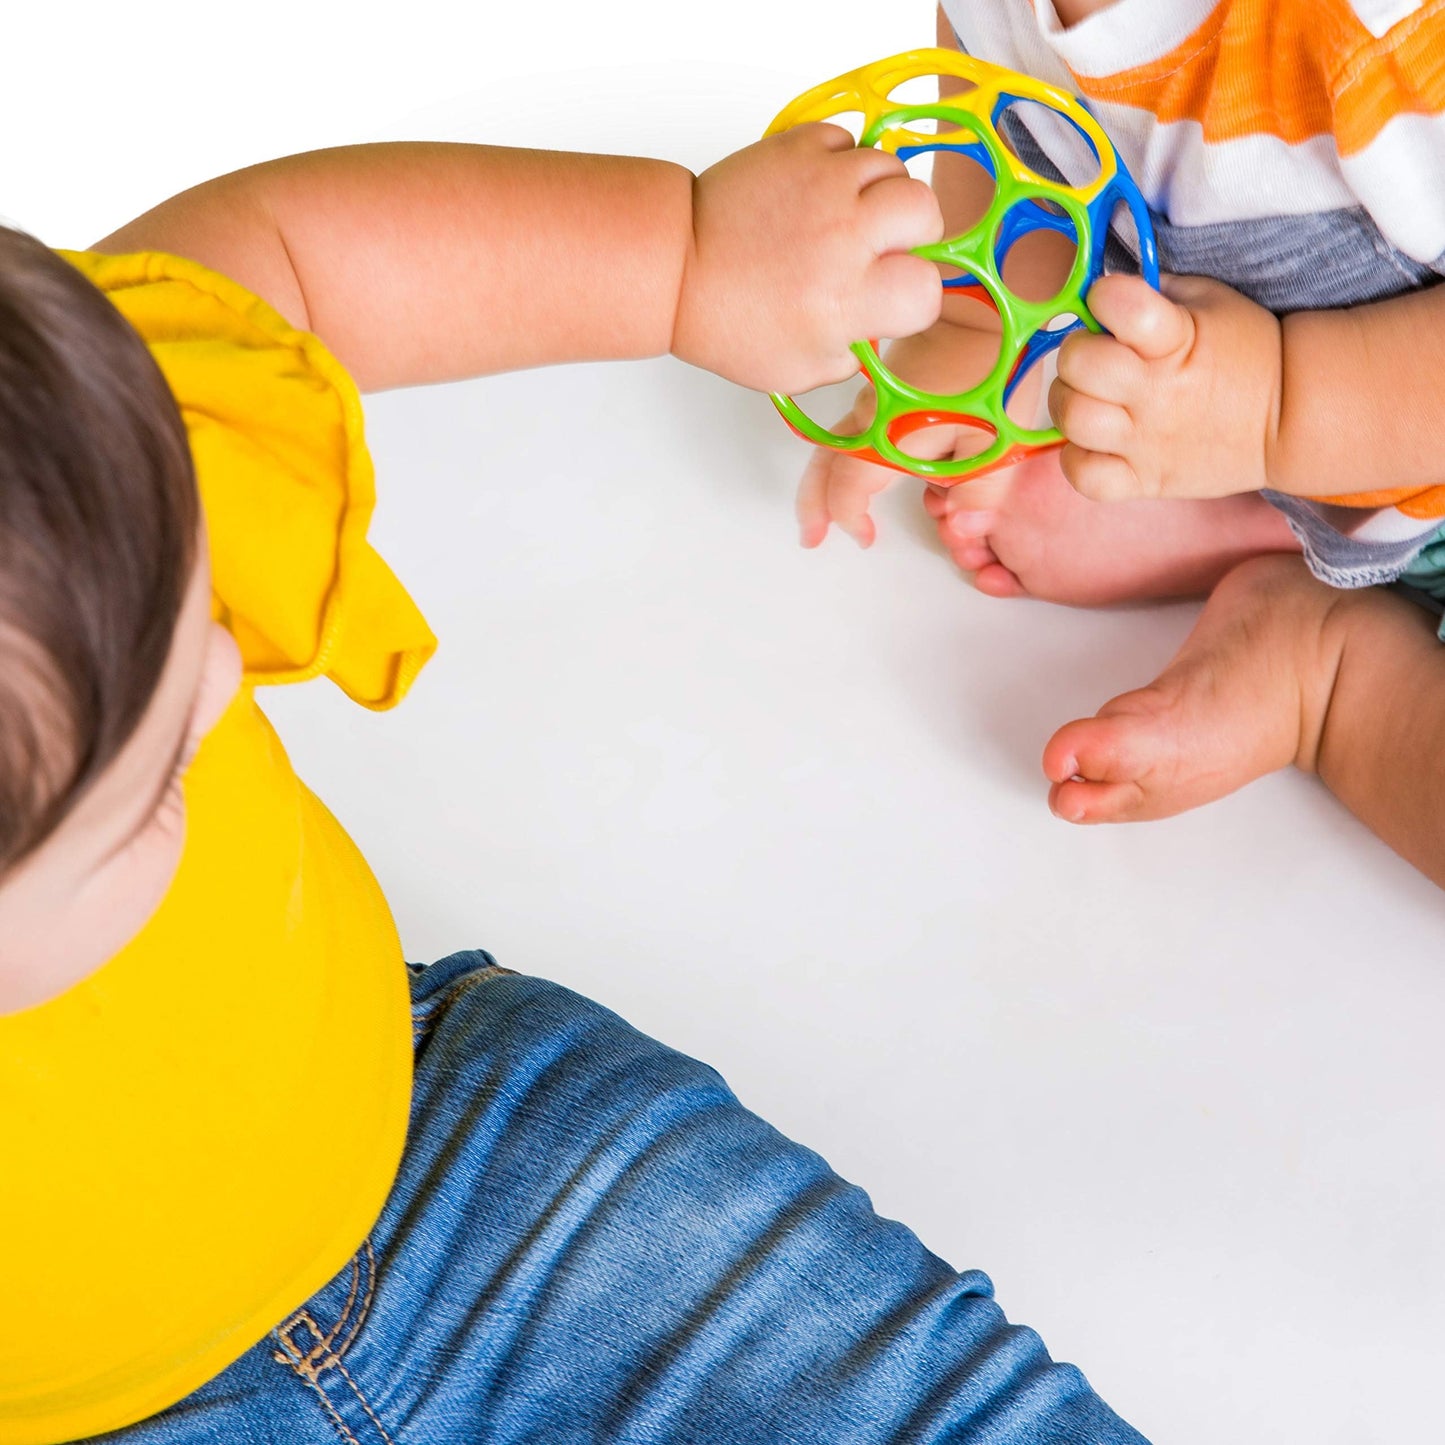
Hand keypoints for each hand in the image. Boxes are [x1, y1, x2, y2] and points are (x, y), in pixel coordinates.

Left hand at [672, 125, 943, 394]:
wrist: (677, 269)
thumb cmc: (730, 323)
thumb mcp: (799, 370)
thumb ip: (852, 354)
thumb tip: (878, 328)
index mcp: (848, 299)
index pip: (926, 289)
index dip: (913, 297)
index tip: (890, 296)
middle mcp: (845, 236)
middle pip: (925, 209)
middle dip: (913, 230)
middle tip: (883, 244)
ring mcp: (823, 184)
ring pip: (892, 166)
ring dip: (879, 193)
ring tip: (849, 215)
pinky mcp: (798, 148)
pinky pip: (848, 141)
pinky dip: (841, 163)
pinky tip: (818, 192)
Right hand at [795, 317, 1032, 546]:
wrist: (984, 299)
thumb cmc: (994, 367)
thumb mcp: (999, 437)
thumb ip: (981, 492)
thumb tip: (962, 528)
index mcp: (891, 438)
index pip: (848, 488)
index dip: (849, 518)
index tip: (866, 537)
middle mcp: (871, 419)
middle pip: (824, 467)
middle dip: (812, 505)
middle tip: (810, 537)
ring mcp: (873, 398)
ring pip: (832, 445)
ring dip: (821, 481)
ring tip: (819, 513)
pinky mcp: (883, 384)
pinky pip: (852, 426)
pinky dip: (843, 455)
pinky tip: (858, 469)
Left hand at [1049, 274, 1283, 501]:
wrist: (1289, 419)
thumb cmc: (1244, 352)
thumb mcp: (1210, 301)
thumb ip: (1154, 292)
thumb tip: (1099, 290)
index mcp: (1177, 339)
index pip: (1119, 304)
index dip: (1103, 296)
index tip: (1109, 302)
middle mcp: (1157, 393)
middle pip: (1080, 366)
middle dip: (1077, 352)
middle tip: (1095, 357)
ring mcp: (1147, 442)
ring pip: (1072, 420)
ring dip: (1069, 402)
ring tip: (1090, 398)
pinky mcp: (1144, 481)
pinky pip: (1084, 476)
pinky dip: (1078, 458)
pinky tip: (1095, 441)